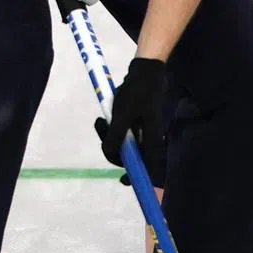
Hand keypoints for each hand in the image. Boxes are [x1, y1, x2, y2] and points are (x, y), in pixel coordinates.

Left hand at [96, 58, 167, 172]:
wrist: (144, 73)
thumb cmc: (137, 94)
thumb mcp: (123, 116)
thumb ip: (116, 137)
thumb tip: (111, 155)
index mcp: (151, 139)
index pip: (149, 167)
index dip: (138, 177)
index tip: (122, 180)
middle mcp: (149, 138)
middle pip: (132, 156)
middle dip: (113, 150)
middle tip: (102, 131)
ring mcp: (142, 131)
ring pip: (124, 144)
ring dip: (109, 137)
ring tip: (100, 121)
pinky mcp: (136, 123)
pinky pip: (122, 134)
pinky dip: (111, 129)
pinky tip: (104, 118)